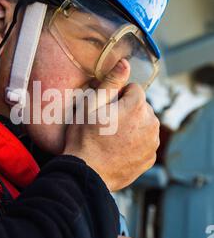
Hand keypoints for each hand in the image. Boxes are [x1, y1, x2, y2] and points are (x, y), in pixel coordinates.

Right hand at [63, 59, 159, 190]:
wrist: (87, 174)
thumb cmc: (84, 139)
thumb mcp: (91, 105)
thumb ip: (111, 82)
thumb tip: (125, 63)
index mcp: (137, 107)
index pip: (134, 89)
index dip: (117, 96)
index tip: (104, 109)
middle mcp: (151, 124)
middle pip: (141, 107)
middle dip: (127, 110)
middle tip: (106, 124)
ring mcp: (152, 143)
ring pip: (144, 124)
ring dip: (132, 126)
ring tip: (111, 138)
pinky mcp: (150, 158)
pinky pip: (144, 142)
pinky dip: (135, 143)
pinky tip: (118, 149)